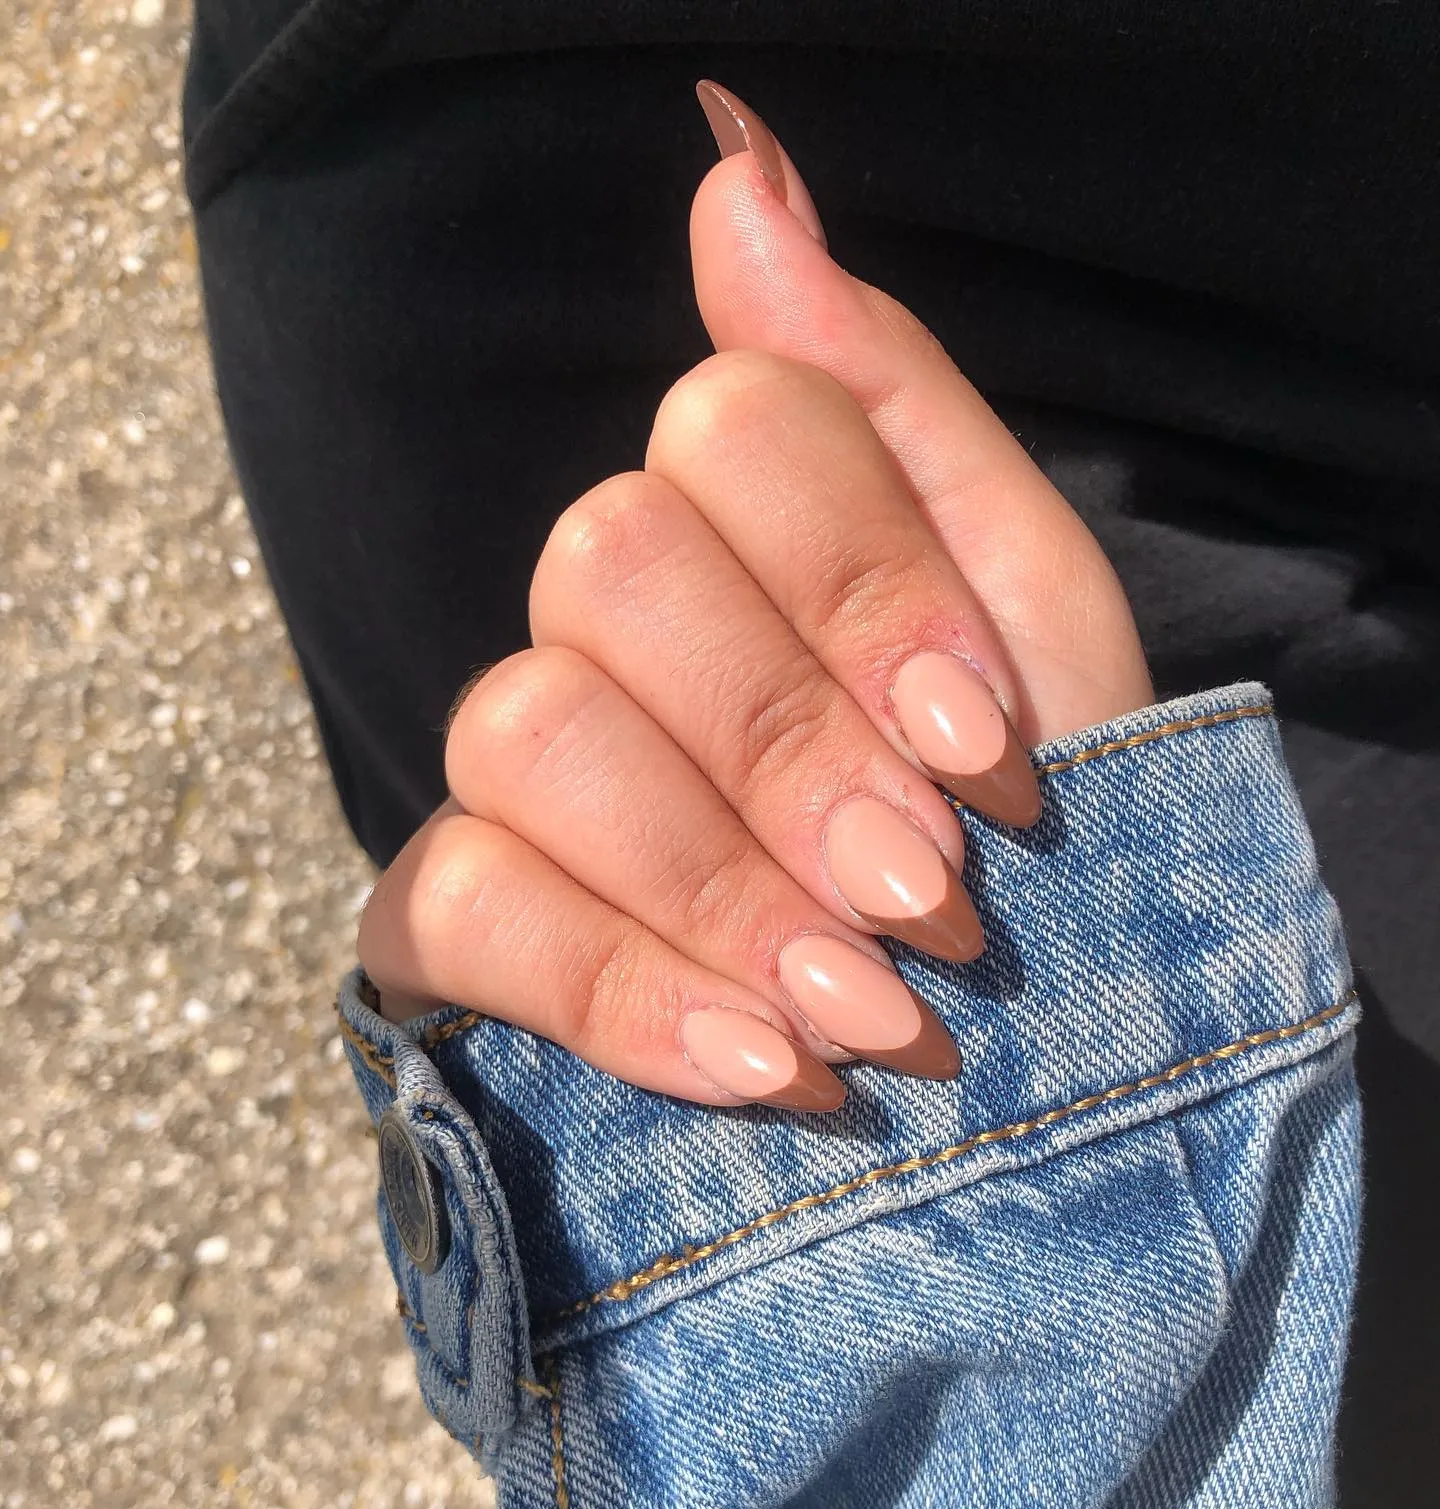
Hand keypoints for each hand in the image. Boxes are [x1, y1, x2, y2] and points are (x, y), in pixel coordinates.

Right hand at [358, 83, 1152, 1111]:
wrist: (1018, 1043)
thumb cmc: (1030, 815)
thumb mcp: (1029, 606)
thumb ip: (895, 403)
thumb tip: (730, 166)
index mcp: (747, 514)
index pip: (736, 424)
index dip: (863, 583)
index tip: (989, 747)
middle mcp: (610, 615)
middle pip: (614, 566)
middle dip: (791, 750)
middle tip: (933, 895)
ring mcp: (518, 765)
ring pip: (527, 729)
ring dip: (717, 881)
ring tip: (868, 1008)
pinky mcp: (454, 918)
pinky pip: (459, 905)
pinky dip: (618, 988)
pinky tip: (756, 1066)